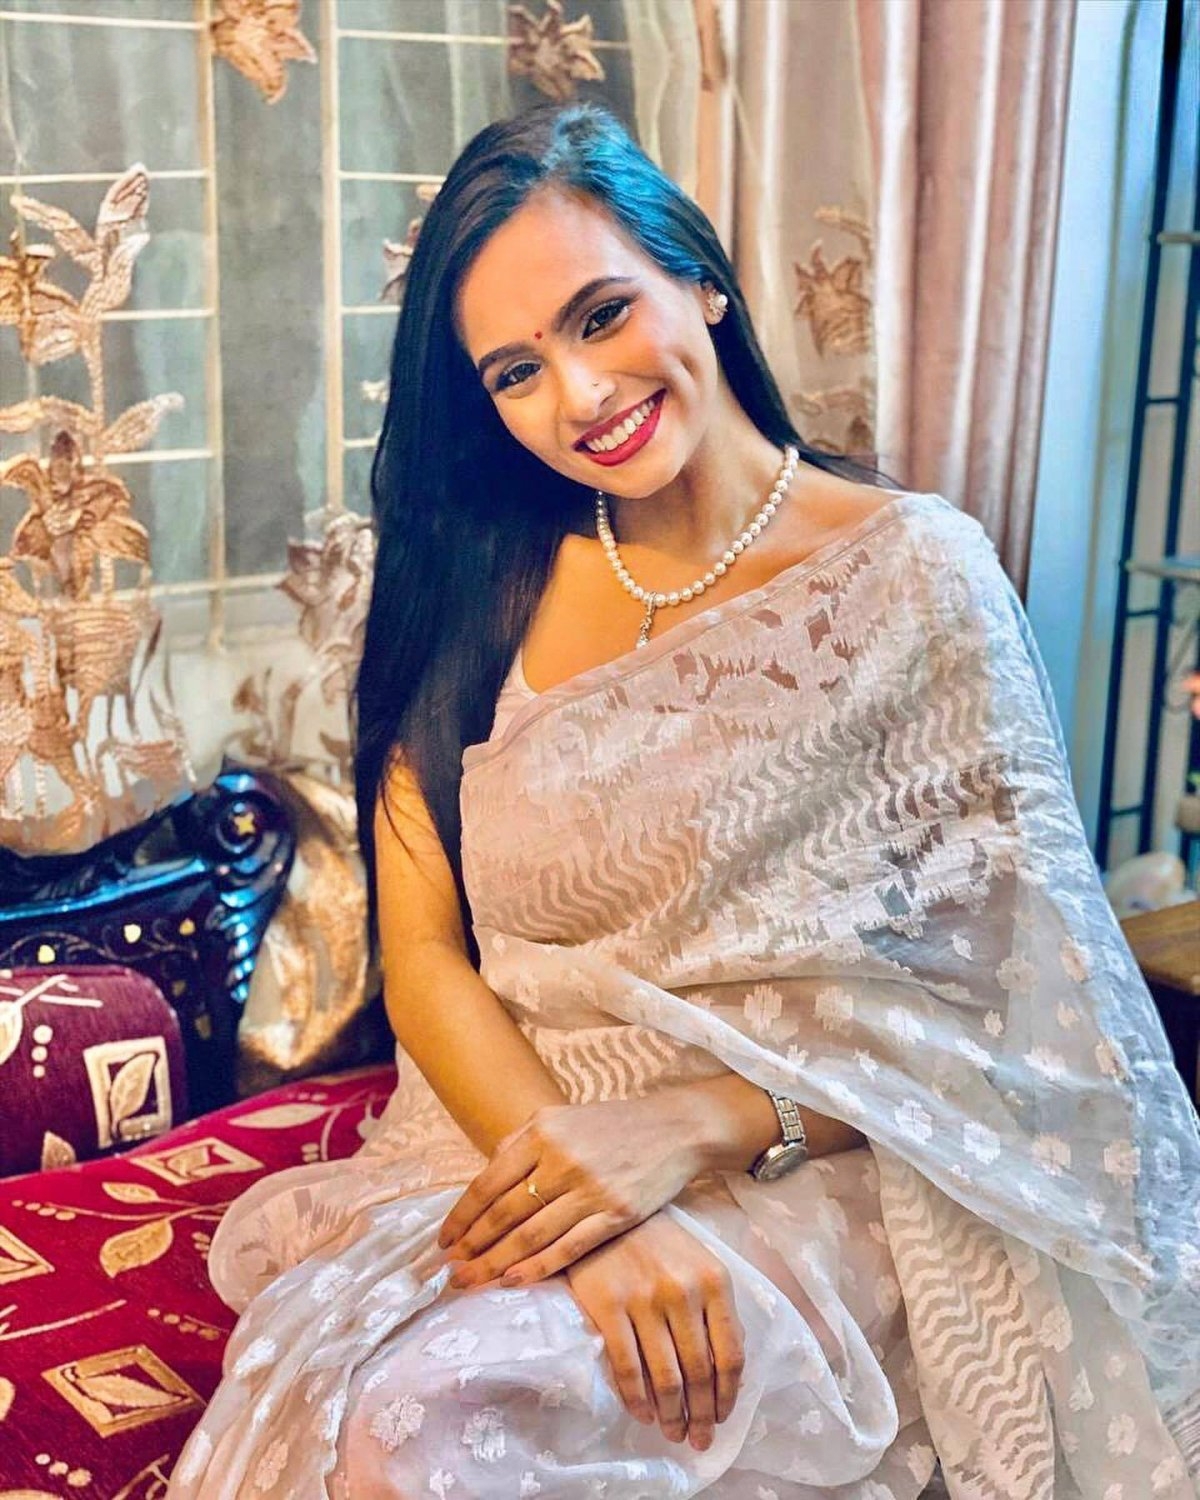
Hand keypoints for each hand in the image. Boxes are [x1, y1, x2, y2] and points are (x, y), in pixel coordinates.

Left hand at [438, 1095, 706, 1287]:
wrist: (675, 1128)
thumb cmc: (611, 1125)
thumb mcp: (561, 1118)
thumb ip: (520, 1143)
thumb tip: (483, 1178)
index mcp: (542, 1132)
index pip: (489, 1183)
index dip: (462, 1216)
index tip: (444, 1241)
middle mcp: (562, 1159)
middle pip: (505, 1214)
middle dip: (473, 1247)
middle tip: (450, 1272)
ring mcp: (590, 1188)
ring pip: (531, 1236)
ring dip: (496, 1263)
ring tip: (472, 1282)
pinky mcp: (616, 1213)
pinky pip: (568, 1248)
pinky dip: (538, 1267)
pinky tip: (515, 1281)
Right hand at [566, 1212, 744, 1451]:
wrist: (605, 1213)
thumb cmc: (658, 1243)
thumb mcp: (699, 1264)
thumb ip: (715, 1310)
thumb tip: (727, 1368)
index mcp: (715, 1282)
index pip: (730, 1354)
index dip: (727, 1395)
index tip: (721, 1418)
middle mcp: (684, 1292)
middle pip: (699, 1372)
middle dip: (700, 1415)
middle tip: (697, 1440)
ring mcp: (645, 1300)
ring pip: (665, 1377)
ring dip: (671, 1414)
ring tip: (672, 1432)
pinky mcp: (609, 1306)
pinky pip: (627, 1367)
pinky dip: (637, 1399)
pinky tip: (642, 1413)